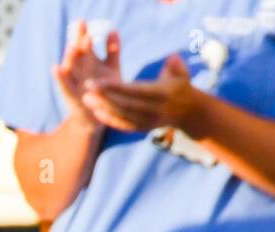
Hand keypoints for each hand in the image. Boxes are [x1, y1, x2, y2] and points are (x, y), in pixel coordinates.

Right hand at [53, 20, 119, 129]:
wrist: (98, 118)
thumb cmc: (104, 92)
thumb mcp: (111, 70)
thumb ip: (112, 51)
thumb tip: (113, 30)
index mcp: (87, 63)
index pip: (83, 45)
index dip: (82, 34)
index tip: (83, 22)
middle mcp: (78, 71)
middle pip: (76, 53)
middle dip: (77, 40)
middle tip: (79, 27)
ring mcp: (74, 83)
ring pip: (70, 67)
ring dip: (70, 56)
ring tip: (72, 44)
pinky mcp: (70, 97)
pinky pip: (64, 86)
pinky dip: (60, 78)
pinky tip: (56, 67)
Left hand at [81, 54, 199, 132]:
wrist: (189, 112)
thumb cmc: (180, 85)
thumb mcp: (182, 73)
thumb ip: (176, 65)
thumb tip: (172, 59)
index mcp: (161, 95)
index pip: (132, 91)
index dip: (112, 88)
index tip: (94, 83)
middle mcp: (153, 111)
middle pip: (123, 105)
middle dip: (103, 98)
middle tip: (85, 89)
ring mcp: (147, 122)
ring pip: (121, 116)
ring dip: (103, 108)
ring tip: (86, 99)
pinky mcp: (143, 128)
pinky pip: (124, 125)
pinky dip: (110, 119)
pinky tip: (96, 111)